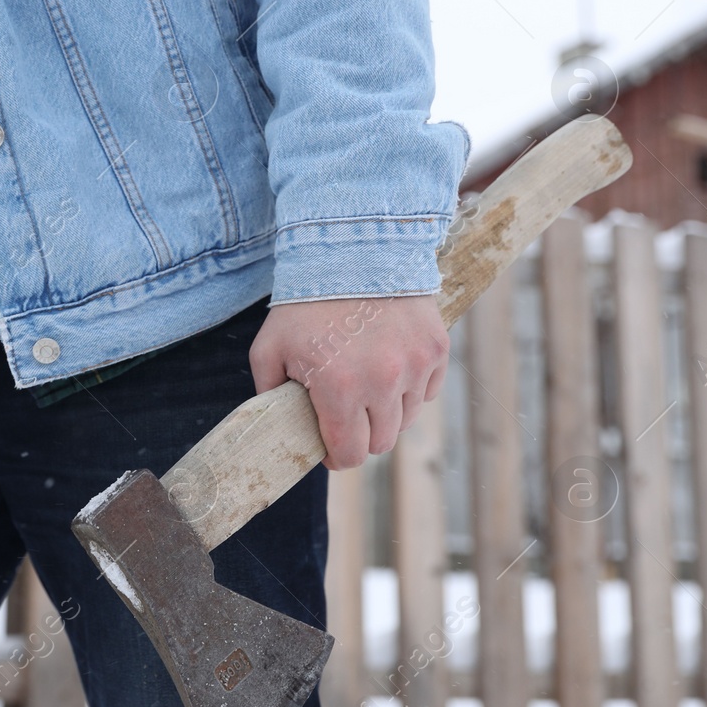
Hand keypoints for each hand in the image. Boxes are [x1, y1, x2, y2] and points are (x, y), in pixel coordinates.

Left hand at [249, 295, 447, 469]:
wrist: (352, 249)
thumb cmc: (305, 302)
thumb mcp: (269, 348)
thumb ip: (269, 393)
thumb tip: (279, 425)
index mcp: (339, 388)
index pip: (350, 453)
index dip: (337, 457)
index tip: (329, 449)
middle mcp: (383, 382)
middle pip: (381, 442)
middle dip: (360, 436)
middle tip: (345, 416)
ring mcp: (415, 366)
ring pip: (406, 419)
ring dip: (386, 413)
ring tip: (365, 387)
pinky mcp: (437, 349)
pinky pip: (428, 391)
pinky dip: (411, 389)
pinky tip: (389, 368)